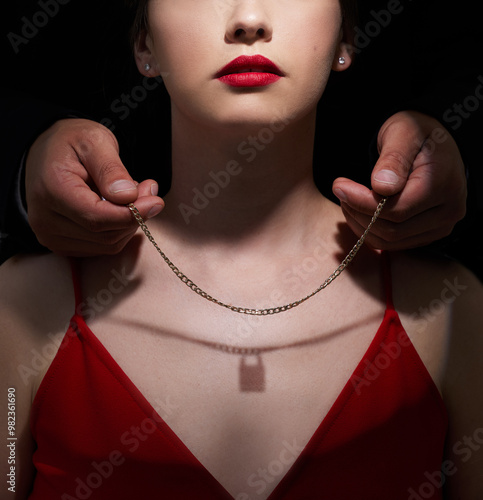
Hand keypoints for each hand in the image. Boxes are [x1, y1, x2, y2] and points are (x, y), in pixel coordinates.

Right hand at [25, 118, 164, 255]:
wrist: (47, 154)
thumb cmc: (72, 143)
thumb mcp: (95, 141)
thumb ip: (111, 169)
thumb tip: (128, 196)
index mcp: (52, 190)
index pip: (97, 218)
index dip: (131, 214)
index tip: (156, 202)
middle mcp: (45, 219)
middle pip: (106, 235)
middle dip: (135, 216)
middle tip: (148, 190)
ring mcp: (51, 236)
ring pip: (108, 244)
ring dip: (129, 223)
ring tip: (132, 194)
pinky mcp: (62, 245)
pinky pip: (102, 248)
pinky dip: (119, 230)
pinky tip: (118, 208)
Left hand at [332, 111, 466, 249]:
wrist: (432, 143)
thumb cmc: (415, 133)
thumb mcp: (402, 133)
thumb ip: (393, 158)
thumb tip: (381, 186)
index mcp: (444, 185)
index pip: (396, 210)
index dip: (362, 203)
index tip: (339, 186)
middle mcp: (449, 211)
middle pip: (392, 229)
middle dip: (358, 213)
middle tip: (340, 191)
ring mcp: (440, 227)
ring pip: (390, 241)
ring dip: (361, 224)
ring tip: (347, 199)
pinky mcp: (429, 234)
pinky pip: (393, 244)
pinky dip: (370, 231)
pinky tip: (358, 211)